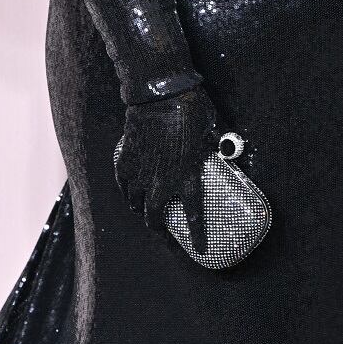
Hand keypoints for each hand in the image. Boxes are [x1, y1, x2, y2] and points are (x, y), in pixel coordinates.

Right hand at [113, 86, 218, 243]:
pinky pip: (123, 184)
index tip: (201, 249)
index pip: (194, 216)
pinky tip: (129, 190)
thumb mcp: (209, 132)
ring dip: (140, 209)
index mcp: (189, 178)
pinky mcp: (125, 161)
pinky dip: (127, 190)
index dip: (197, 236)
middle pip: (155, 217)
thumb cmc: (190, 110)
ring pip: (135, 203)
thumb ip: (210, 147)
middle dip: (158, 229)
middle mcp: (162, 183)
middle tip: (162, 231)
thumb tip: (219, 147)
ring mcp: (140, 173)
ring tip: (142, 210)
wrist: (159, 95)